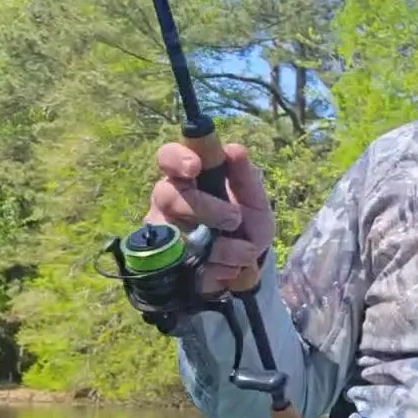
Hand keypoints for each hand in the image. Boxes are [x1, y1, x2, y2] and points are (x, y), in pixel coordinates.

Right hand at [146, 142, 274, 293]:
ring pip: (177, 234)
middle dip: (207, 209)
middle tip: (235, 219)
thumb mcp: (255, 202)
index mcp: (188, 178)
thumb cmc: (248, 224)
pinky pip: (185, 264)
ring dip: (220, 246)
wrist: (247, 268)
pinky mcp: (162, 263)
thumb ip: (246, 178)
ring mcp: (161, 232)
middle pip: (169, 196)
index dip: (177, 159)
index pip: (168, 157)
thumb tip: (234, 150)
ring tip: (242, 249)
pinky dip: (216, 267)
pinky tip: (228, 266)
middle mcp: (168, 201)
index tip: (195, 167)